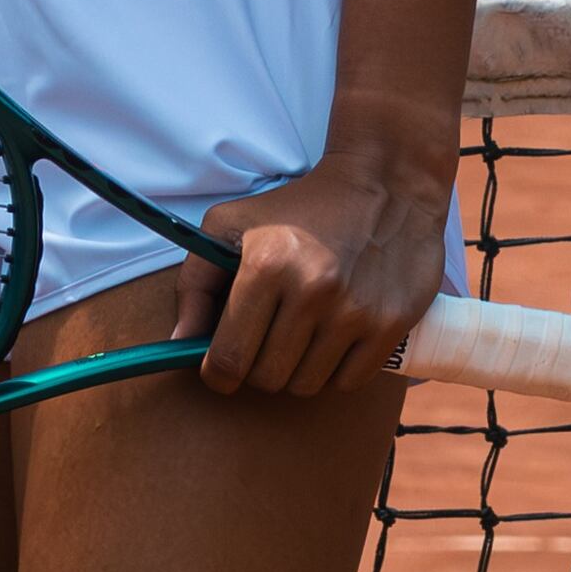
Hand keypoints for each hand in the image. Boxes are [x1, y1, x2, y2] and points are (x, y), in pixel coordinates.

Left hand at [182, 149, 453, 395]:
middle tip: (260, 344)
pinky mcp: (391, 324)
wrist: (385, 186)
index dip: (216, 374)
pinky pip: (347, 382)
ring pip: (306, 385)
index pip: (229, 355)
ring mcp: (355, 312)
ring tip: (296, 339)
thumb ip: (195, 282)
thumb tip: (179, 342)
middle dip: (254, 369)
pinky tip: (329, 344)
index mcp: (265, 265)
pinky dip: (332, 374)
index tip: (218, 370)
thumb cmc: (297, 208)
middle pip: (267, 376)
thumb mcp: (230, 224)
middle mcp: (312, 291)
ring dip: (293, 372)